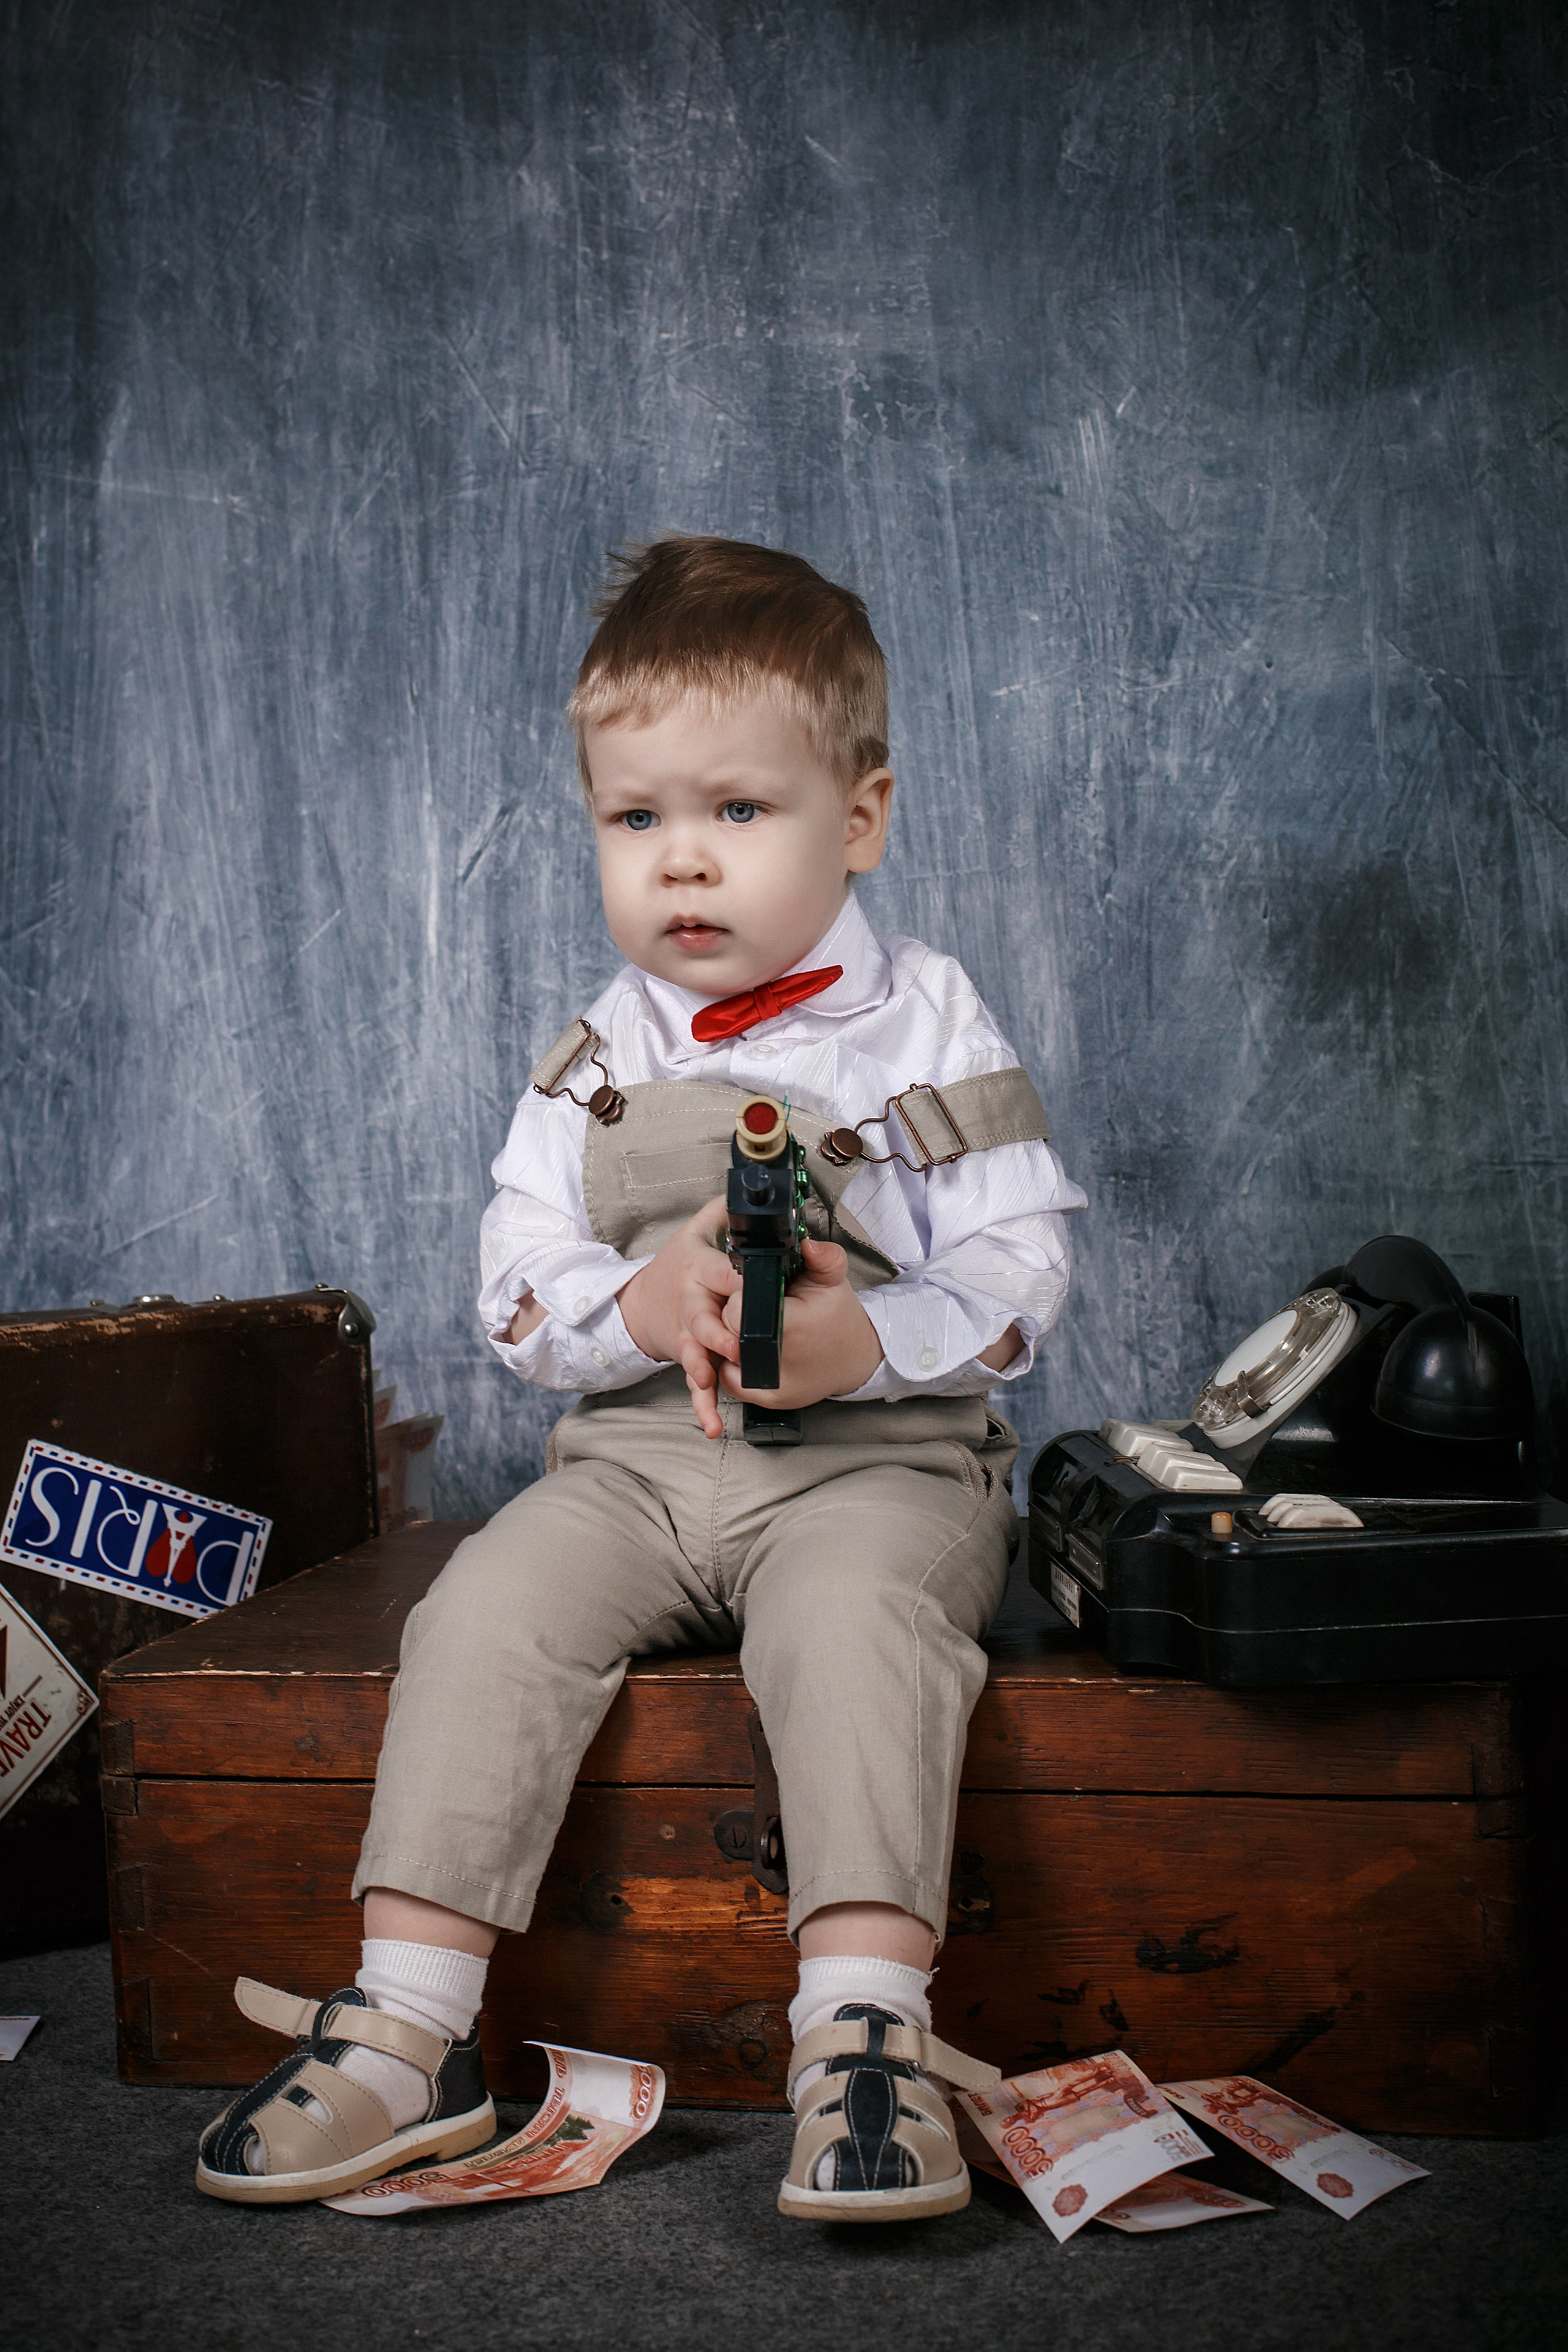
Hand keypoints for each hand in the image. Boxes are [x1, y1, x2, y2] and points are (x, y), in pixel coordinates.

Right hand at [618, 1196, 741, 1437]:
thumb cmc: (675, 1267)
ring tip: (712, 1381)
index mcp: (699, 1270)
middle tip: (733, 1342)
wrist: (639, 1303)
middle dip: (716, 1330)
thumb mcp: (693, 1232)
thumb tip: (746, 1188)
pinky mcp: (688, 1359)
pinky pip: (695, 1385)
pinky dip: (703, 1406)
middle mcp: (693, 1304)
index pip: (720, 1271)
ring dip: (703, 1369)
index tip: (753, 1284)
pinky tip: (714, 1426)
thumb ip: (721, 1211)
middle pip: (702, 1317)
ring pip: (694, 1354)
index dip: (735, 1278)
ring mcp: (688, 1336)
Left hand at [715, 1236, 883, 1414]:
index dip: (738, 1298)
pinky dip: (734, 1366)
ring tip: (754, 1330)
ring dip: (730, 1342)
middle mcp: (779, 1364)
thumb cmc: (839, 1317)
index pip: (736, 1311)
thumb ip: (822, 1257)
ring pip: (724, 1358)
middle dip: (734, 1318)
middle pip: (727, 1332)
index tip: (753, 1293)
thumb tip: (807, 1242)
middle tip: (758, 1310)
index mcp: (792, 1328)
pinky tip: (750, 1351)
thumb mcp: (833, 1280)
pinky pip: (731, 1381)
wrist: (855, 1358)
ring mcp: (772, 1387)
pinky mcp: (768, 1401)